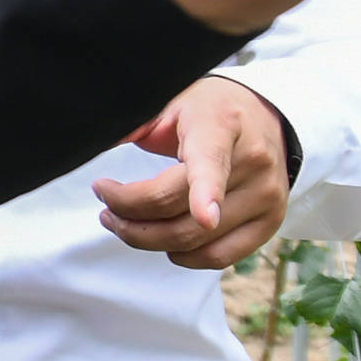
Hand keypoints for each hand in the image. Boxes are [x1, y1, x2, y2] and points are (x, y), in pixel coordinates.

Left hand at [91, 78, 294, 268]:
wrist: (265, 118)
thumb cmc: (207, 110)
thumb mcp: (170, 103)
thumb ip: (135, 124)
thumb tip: (90, 144)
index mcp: (221, 124)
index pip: (210, 161)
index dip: (206, 191)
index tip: (204, 216)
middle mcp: (252, 162)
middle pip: (183, 209)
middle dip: (130, 214)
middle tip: (106, 206)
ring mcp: (266, 196)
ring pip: (197, 240)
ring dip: (148, 239)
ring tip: (122, 221)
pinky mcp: (270, 223)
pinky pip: (220, 257)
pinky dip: (184, 256)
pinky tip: (164, 242)